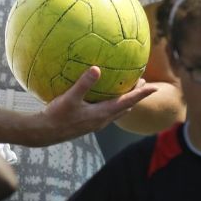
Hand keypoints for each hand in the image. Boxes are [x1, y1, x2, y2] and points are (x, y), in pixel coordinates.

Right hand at [38, 66, 156, 144]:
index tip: (155, 87)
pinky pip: (108, 112)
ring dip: (125, 100)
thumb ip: (84, 83)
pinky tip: (104, 96)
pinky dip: (114, 103)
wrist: (45, 132)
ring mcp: (96, 123)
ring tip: (128, 88)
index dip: (142, 94)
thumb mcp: (70, 98)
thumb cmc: (57, 116)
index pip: (128, 102)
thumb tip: (97, 68)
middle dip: (136, 96)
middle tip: (142, 82)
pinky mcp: (89, 123)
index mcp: (102, 113)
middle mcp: (103, 120)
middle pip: (126, 106)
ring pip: (117, 111)